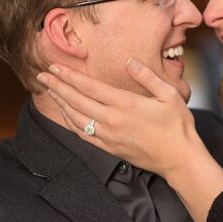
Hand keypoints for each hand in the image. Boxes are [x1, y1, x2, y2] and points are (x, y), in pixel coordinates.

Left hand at [36, 59, 197, 176]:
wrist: (179, 160)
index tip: (55, 67)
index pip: (90, 87)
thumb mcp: (170, 95)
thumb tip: (129, 62)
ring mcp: (109, 136)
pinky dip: (70, 122)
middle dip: (58, 86)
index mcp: (126, 104)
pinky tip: (65, 113)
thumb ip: (147, 76)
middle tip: (43, 75)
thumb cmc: (178, 126)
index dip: (70, 76)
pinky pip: (83, 134)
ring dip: (61, 103)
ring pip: (76, 118)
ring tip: (50, 91)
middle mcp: (112, 120)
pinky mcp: (109, 148)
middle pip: (76, 101)